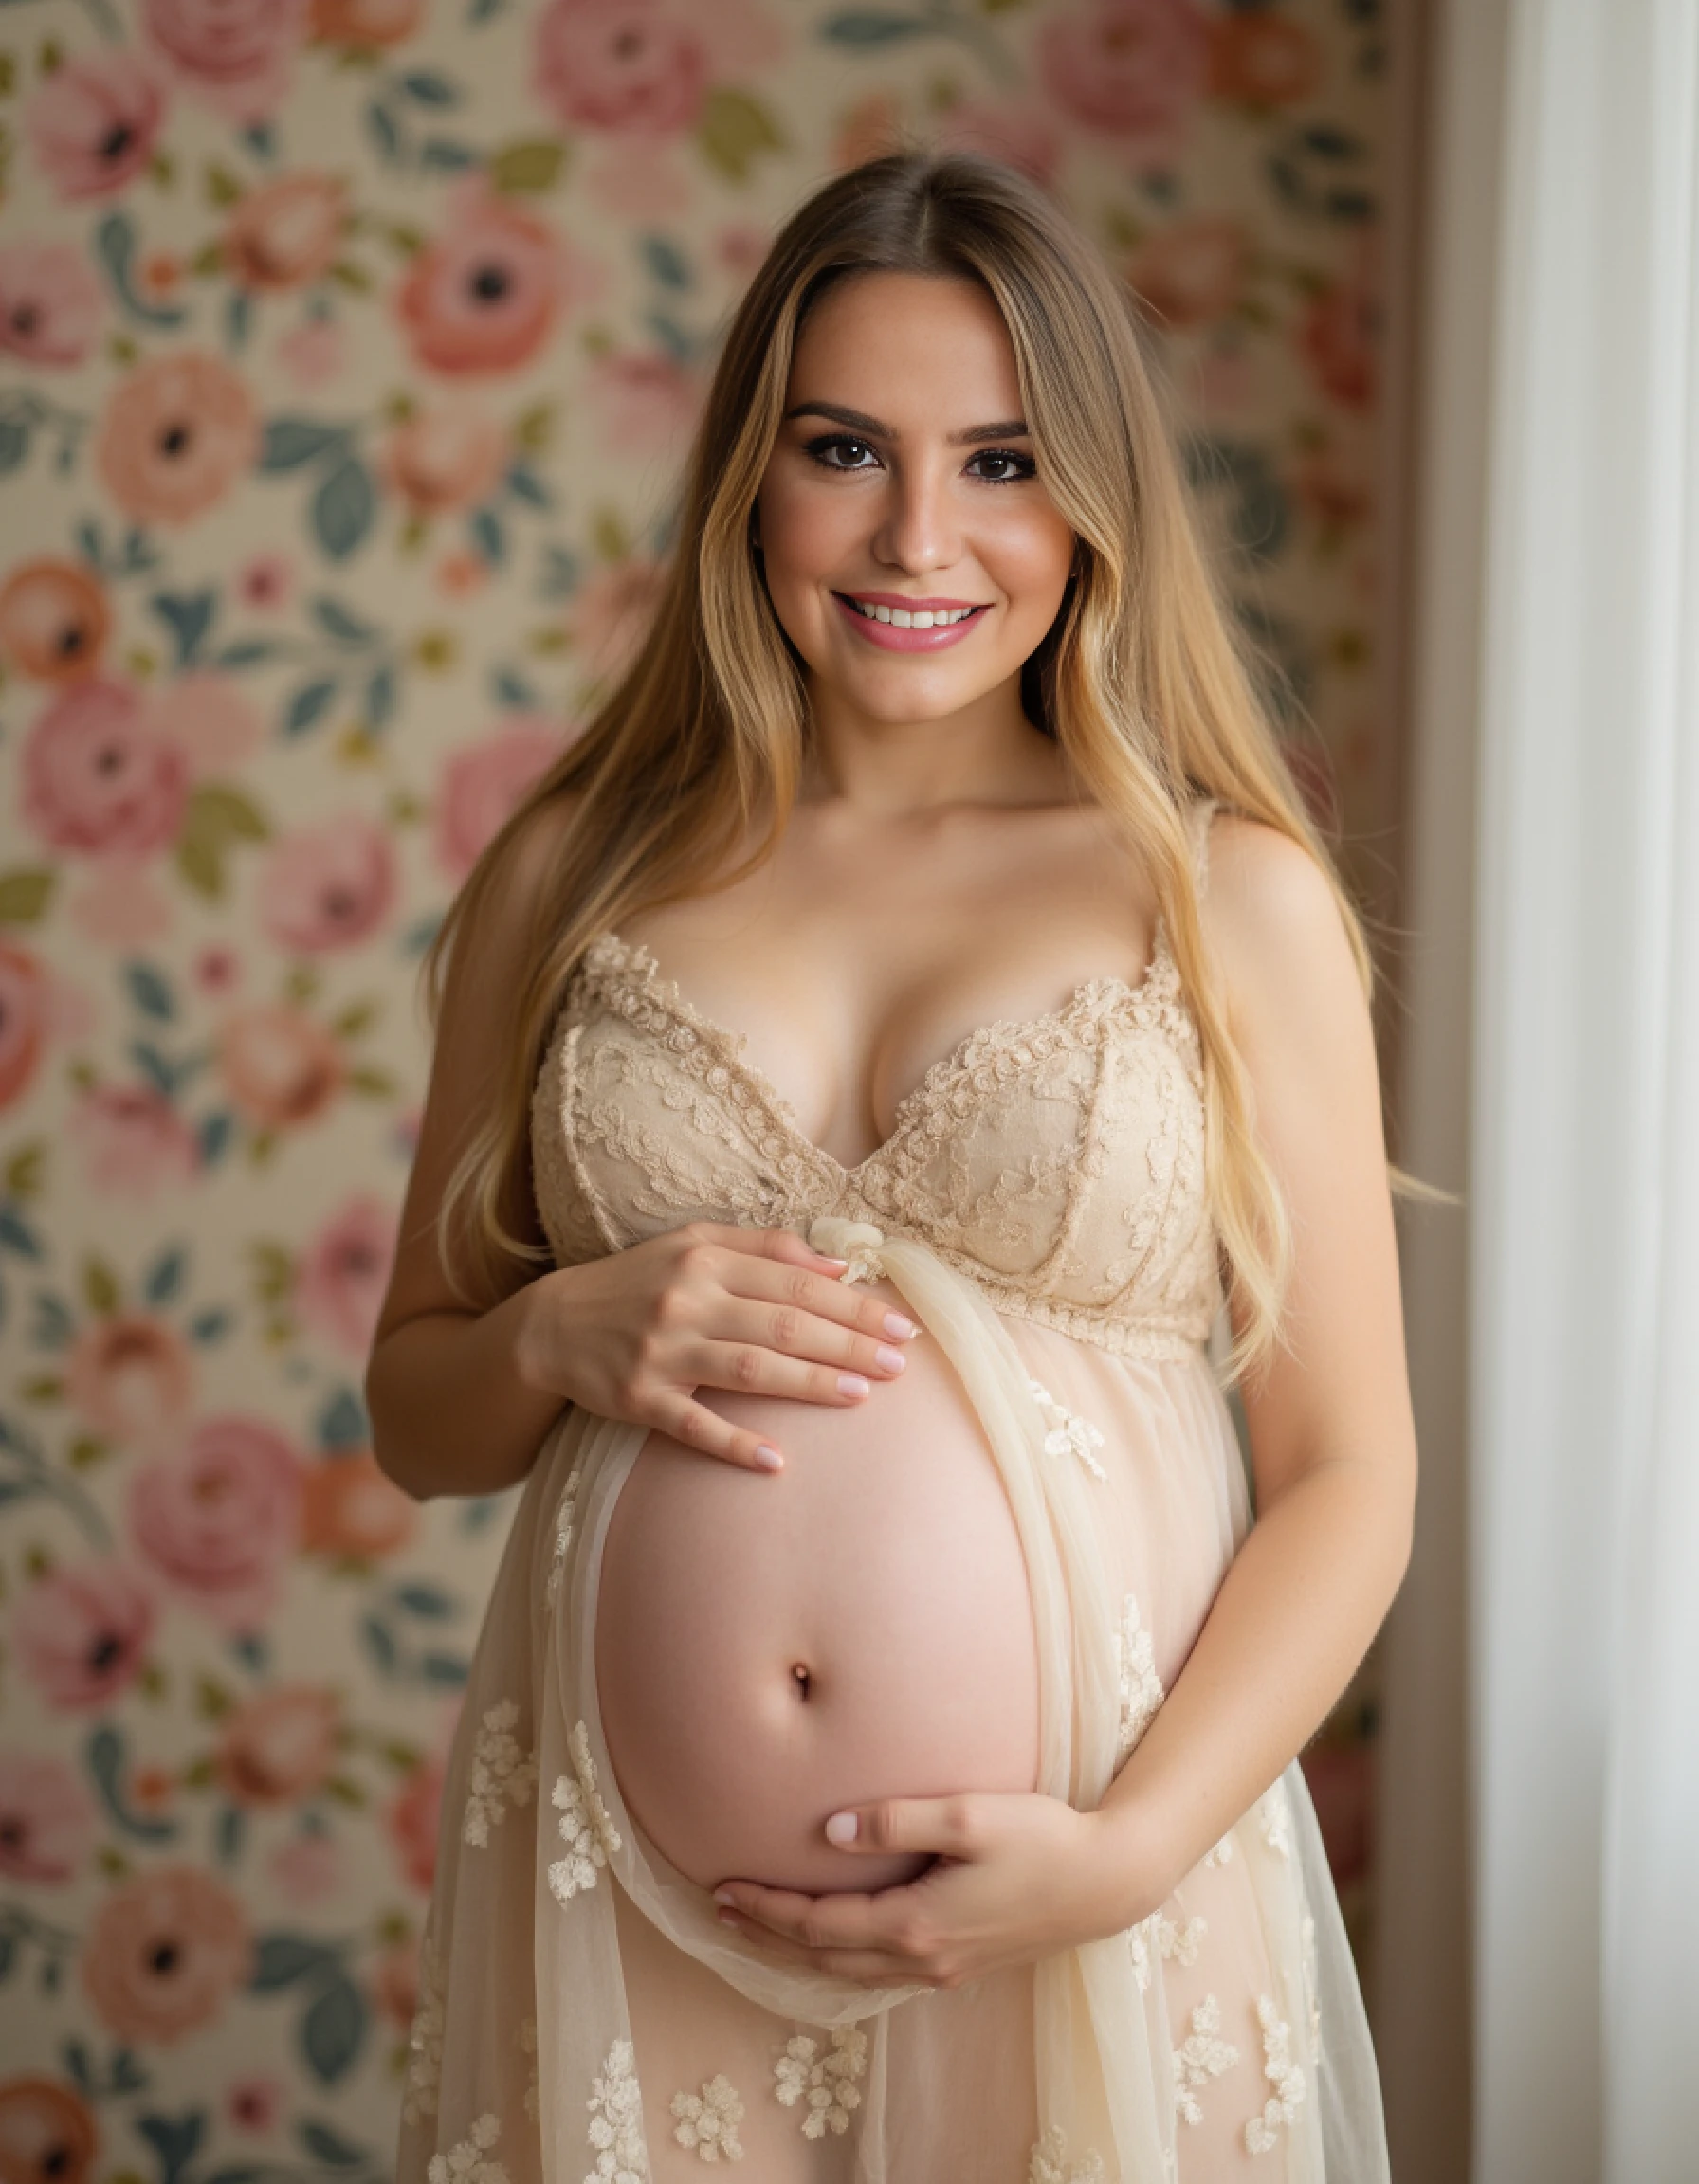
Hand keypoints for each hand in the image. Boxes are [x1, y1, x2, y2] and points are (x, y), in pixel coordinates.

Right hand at [513, 1220, 917, 1472]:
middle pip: (781, 1323)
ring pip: (748, 1369)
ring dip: (808, 1382)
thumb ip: (766, 1250)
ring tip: (860, 1394)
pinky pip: (693, 1426)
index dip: (852, 1304)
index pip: (795, 1282)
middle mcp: (685, 1302)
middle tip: (898, 1364)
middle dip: (846, 1342)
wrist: (552, 1325)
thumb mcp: (693, 1245)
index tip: (900, 1325)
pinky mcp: (638, 1399)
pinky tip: (776, 1462)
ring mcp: (661, 1353)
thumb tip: (839, 1269)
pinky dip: (734, 1444)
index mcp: (704, 1259)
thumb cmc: (640, 1283)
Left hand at [711, 1793, 1133, 1989]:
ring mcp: (942, 1969)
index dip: (766, 1910)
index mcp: (915, 1925)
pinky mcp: (960, 1964)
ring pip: (848, 1974)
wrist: (1106, 1882)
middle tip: (718, 1914)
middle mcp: (921, 1959)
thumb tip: (829, 1833)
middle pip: (822, 1959)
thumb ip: (897, 1821)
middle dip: (767, 1937)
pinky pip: (877, 1974)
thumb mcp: (969, 1816)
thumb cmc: (1043, 1839)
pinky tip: (832, 1945)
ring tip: (759, 1929)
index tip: (723, 1889)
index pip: (818, 1926)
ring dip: (798, 1953)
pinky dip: (839, 1961)